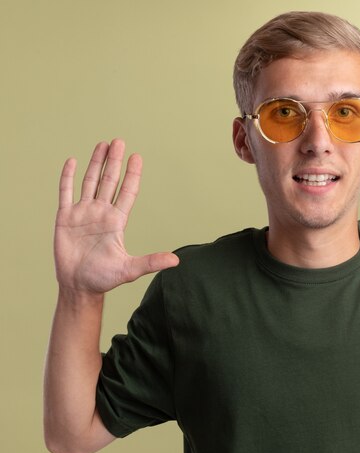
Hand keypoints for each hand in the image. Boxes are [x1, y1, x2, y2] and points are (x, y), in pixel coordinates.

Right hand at [54, 139, 178, 293]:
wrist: (79, 286)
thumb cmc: (104, 278)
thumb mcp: (129, 269)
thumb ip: (151, 262)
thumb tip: (176, 261)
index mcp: (116, 221)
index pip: (127, 192)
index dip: (132, 174)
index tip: (137, 157)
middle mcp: (101, 212)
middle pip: (109, 181)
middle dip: (115, 161)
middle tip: (120, 141)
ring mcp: (82, 213)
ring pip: (89, 182)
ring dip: (95, 163)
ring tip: (103, 145)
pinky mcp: (65, 218)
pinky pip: (65, 192)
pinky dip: (68, 177)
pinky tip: (72, 161)